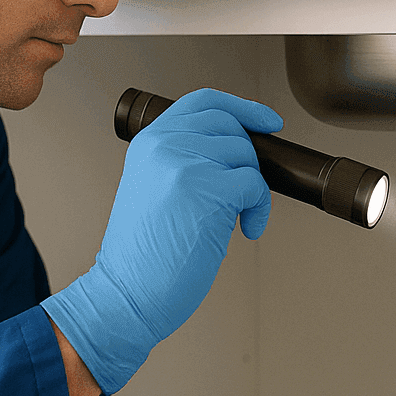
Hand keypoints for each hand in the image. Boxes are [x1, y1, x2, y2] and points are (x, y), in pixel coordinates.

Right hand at [43, 88, 281, 393]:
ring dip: (253, 190)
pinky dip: (259, 210)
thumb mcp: (156, 188)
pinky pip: (255, 185)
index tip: (267, 122)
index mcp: (149, 142)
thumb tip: (237, 149)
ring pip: (246, 156)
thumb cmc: (146, 255)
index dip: (243, 108)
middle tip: (242, 193)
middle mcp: (164, 145)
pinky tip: (245, 230)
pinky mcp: (206, 189)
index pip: (204, 101)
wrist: (127, 293)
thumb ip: (186, 159)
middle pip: (231, 127)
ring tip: (236, 218)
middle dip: (248, 160)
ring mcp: (183, 164)